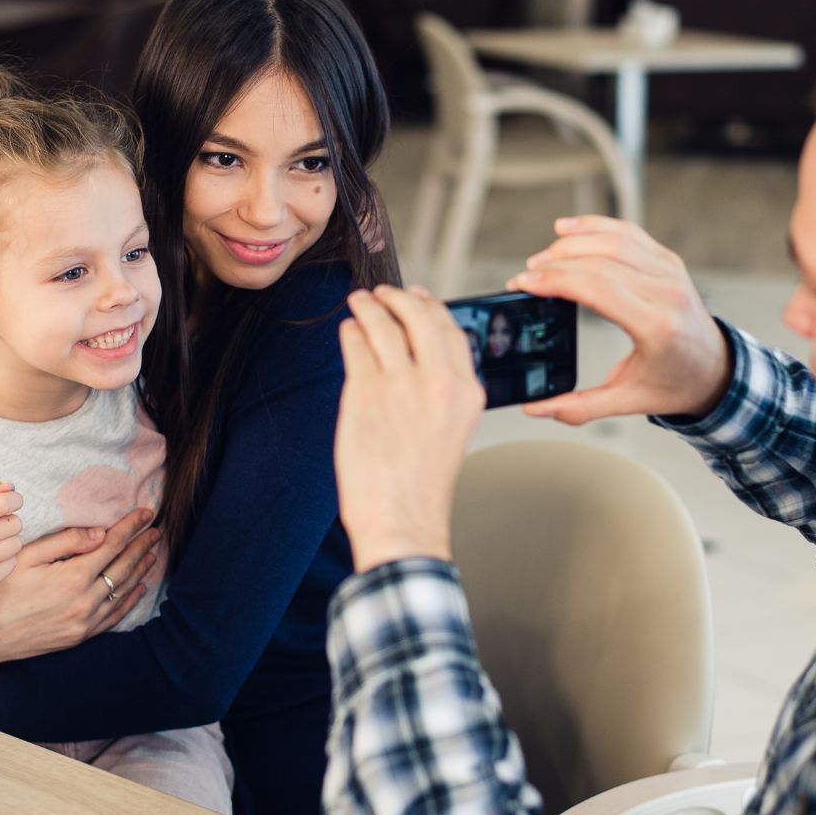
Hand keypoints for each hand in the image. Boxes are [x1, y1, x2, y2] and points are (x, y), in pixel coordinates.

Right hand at [0, 507, 159, 664]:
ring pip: (123, 591)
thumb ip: (66, 542)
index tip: (145, 513)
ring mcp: (84, 622)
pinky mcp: (79, 637)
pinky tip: (138, 588)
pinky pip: (113, 616)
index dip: (131, 527)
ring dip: (141, 570)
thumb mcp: (26, 556)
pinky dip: (129, 600)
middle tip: (156, 530)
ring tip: (152, 553)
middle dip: (142, 545)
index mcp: (73, 577)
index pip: (113, 545)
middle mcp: (85, 601)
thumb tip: (100, 533)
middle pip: (124, 567)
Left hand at [335, 285, 485, 571]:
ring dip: (368, 306)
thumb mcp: (451, 430)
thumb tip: (417, 353)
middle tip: (382, 293)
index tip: (418, 297)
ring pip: (383, 324)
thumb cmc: (421, 485)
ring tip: (358, 301)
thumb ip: (442, 390)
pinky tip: (348, 330)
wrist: (402, 521)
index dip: (431, 307)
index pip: (452, 331)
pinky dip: (351, 331)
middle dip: (398, 297)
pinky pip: (356, 345)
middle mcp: (438, 381)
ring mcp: (401, 384)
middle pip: (420, 316)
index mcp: (467, 392)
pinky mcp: (365, 392)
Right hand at [507, 215, 732, 424]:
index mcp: (656, 326)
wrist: (715, 369)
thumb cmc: (675, 384)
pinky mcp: (668, 260)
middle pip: (600, 260)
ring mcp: (669, 271)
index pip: (598, 288)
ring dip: (570, 243)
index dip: (555, 280)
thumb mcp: (628, 401)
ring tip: (541, 259)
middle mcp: (666, 291)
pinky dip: (594, 226)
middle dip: (554, 263)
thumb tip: (535, 408)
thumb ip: (580, 407)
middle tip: (525, 275)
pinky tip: (567, 229)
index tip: (524, 283)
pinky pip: (628, 232)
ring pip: (612, 239)